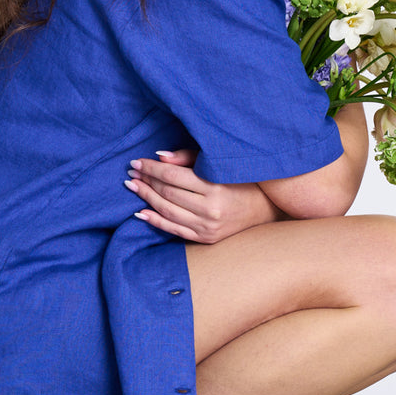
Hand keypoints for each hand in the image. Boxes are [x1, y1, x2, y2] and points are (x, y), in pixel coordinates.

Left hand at [125, 148, 282, 243]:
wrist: (264, 209)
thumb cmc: (238, 181)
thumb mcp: (217, 165)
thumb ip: (187, 159)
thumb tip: (159, 156)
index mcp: (214, 187)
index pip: (173, 177)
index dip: (151, 169)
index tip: (137, 162)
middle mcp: (210, 209)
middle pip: (167, 194)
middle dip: (146, 181)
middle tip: (131, 173)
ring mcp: (207, 227)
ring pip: (167, 211)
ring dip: (146, 198)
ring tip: (133, 187)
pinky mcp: (205, 238)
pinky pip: (174, 230)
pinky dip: (155, 220)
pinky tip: (141, 211)